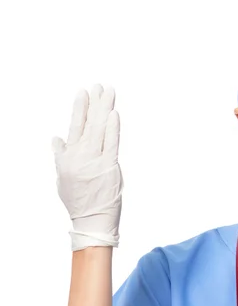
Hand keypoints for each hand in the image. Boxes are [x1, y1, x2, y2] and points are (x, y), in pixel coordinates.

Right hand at [52, 84, 122, 250]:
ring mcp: (94, 160)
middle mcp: (80, 156)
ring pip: (99, 129)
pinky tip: (113, 114)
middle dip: (94, 102)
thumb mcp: (62, 177)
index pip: (74, 126)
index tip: (83, 92)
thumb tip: (56, 137)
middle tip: (99, 86)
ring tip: (108, 92)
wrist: (91, 220)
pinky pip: (111, 143)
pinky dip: (112, 128)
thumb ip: (61, 156)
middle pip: (88, 123)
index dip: (79, 108)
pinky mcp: (109, 167)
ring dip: (104, 108)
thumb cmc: (79, 200)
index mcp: (68, 157)